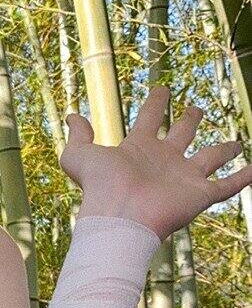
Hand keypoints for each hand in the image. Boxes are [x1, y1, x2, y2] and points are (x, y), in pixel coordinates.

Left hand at [59, 85, 251, 240]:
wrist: (119, 217)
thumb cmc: (98, 187)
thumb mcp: (79, 156)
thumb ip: (78, 136)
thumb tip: (72, 117)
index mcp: (138, 148)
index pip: (150, 119)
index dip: (156, 103)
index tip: (161, 90)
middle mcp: (163, 161)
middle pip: (182, 135)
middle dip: (190, 121)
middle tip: (196, 109)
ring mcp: (183, 178)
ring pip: (210, 158)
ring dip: (224, 149)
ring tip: (237, 142)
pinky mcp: (199, 194)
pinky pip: (227, 186)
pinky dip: (243, 178)